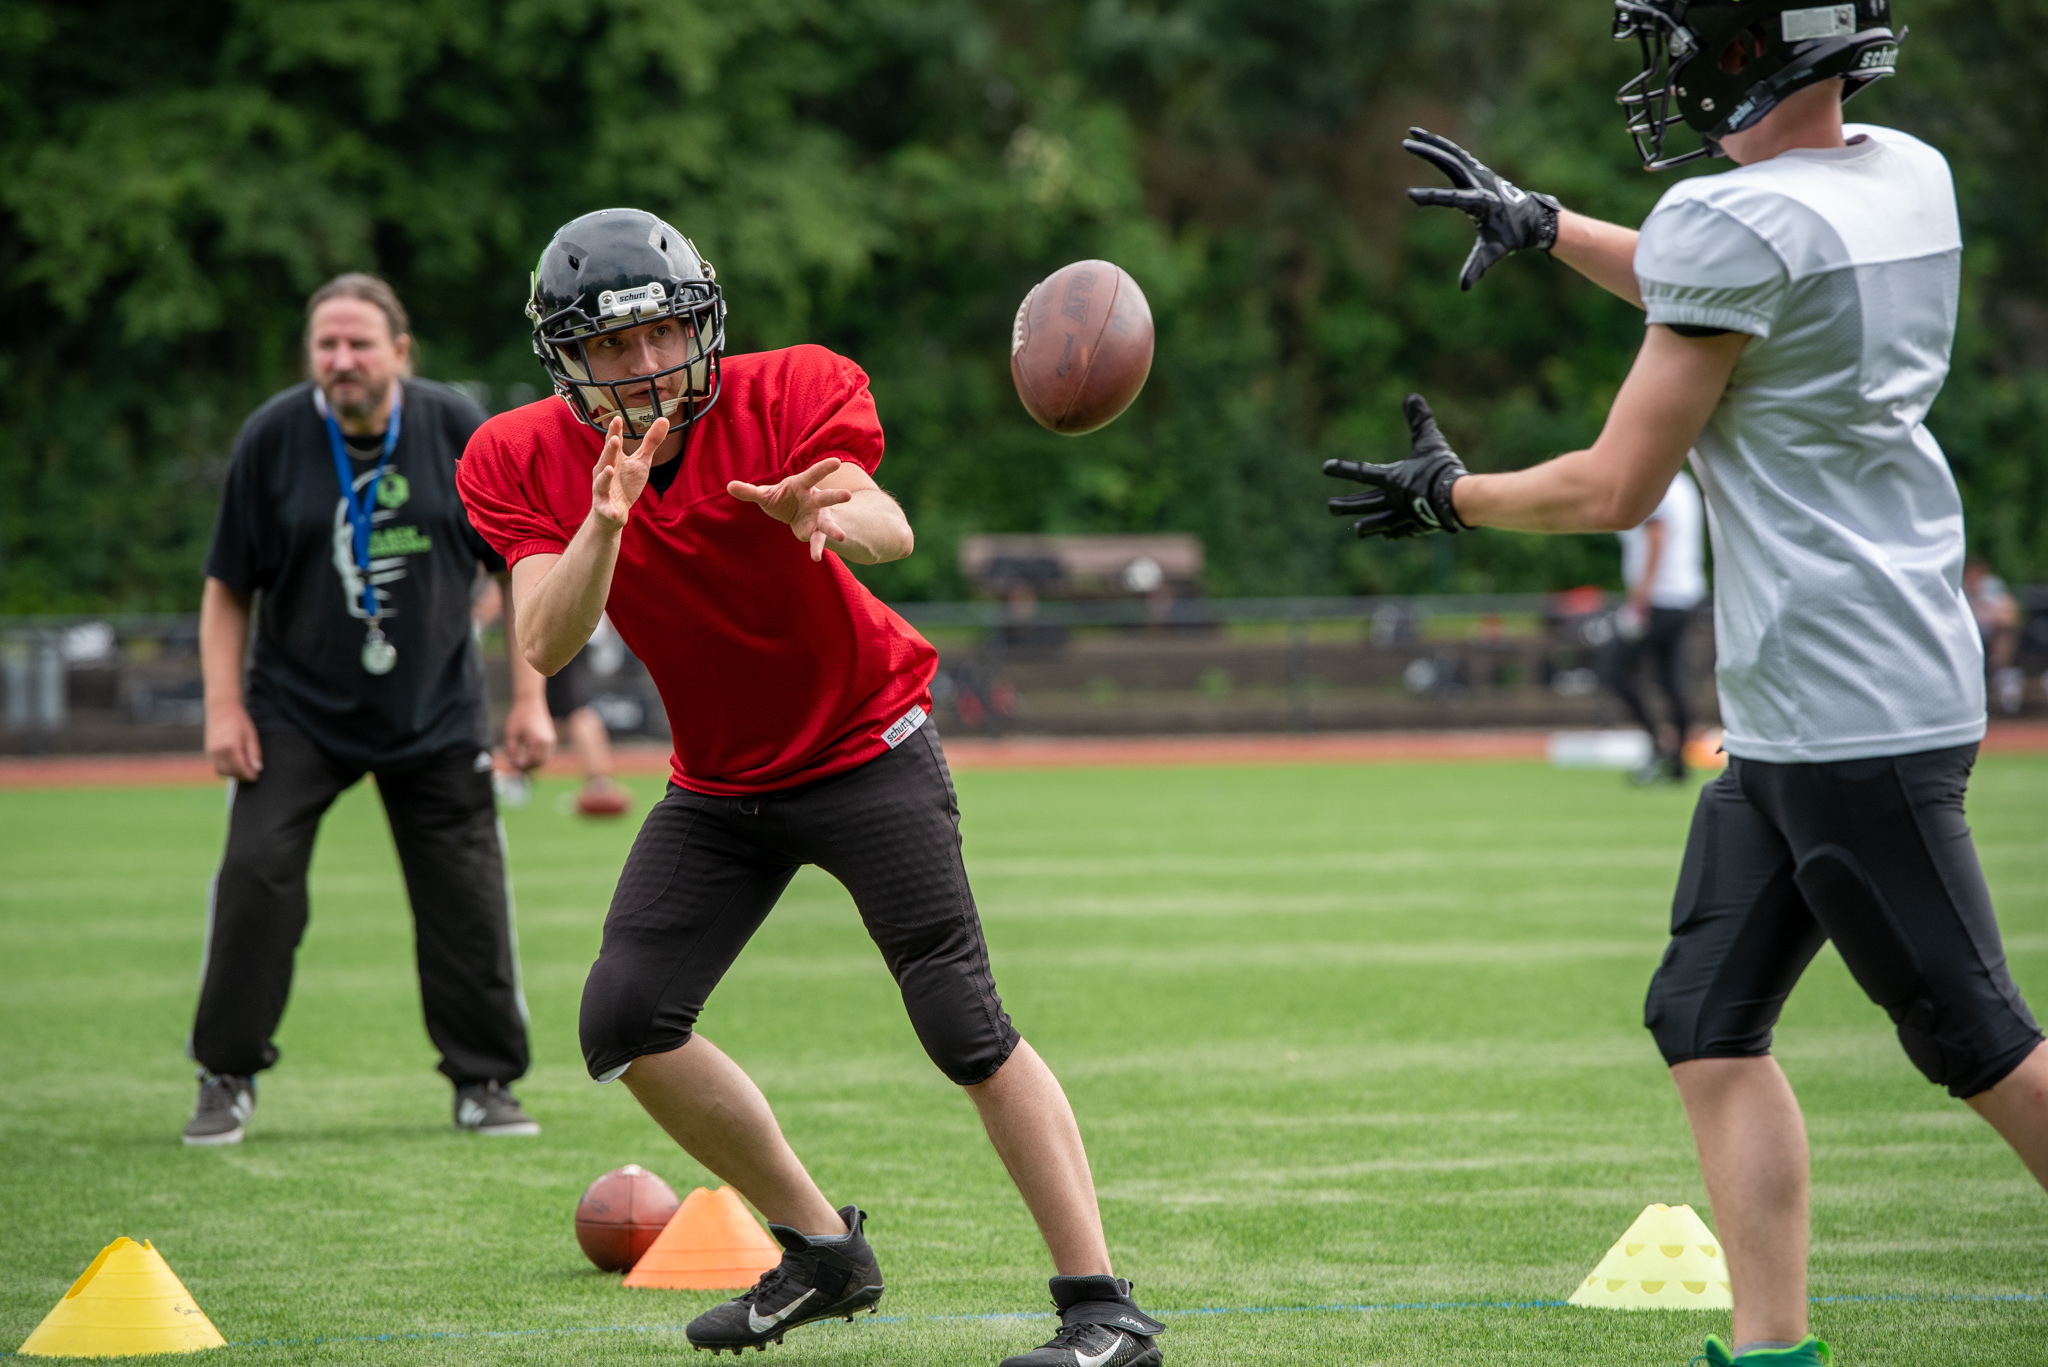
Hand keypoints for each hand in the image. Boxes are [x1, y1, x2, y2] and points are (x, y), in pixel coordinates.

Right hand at [205, 702, 262, 781]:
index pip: (240, 768)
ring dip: (233, 774)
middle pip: (230, 773)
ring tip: (244, 769)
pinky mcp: (208, 751)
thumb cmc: (239, 720)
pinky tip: (235, 763)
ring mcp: (211, 752)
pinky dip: (226, 769)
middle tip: (252, 774)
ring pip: (222, 772)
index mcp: (230, 746)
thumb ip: (254, 753)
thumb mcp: (252, 735)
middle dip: (242, 776)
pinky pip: (217, 766)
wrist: (221, 708)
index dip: (250, 775)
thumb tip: (257, 769)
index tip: (256, 777)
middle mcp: (218, 751)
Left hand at [501, 695, 555, 772]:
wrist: (530, 701)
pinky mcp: (552, 738)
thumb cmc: (519, 716)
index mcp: (538, 741)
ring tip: (521, 760)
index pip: (531, 761)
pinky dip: (538, 757)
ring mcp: (552, 740)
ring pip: (544, 759)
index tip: (511, 763)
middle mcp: (548, 742)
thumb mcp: (511, 735)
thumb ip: (512, 751)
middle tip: (516, 765)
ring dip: (534, 763)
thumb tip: (513, 763)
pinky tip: (528, 754)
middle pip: (539, 763)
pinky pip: (546, 753)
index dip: (521, 766)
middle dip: (528, 767)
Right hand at [590, 415, 667, 530]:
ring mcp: (603, 490)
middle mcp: (605, 472)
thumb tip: (664, 419)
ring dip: (605, 476)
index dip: (615, 431)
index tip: (617, 419)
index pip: (613, 443)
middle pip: (606, 459)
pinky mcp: (605, 507)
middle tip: (614, 439)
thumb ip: (650, 442)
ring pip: (602, 482)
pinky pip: (606, 509)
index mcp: (614, 459)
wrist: (613, 512)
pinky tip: (614, 511)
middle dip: (609, 450)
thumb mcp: (641, 461)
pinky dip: (609, 510)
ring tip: (610, 470)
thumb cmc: (625, 483)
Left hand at [727, 457, 856, 561]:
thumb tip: (729, 486)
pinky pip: (817, 540)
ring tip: (841, 537)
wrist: (794, 514)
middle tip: (847, 496)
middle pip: (827, 498)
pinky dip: (816, 548)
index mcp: (803, 485)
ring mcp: (819, 516)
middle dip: (837, 497)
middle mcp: (815, 500)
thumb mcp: (765, 495)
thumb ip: (749, 491)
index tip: (836, 462)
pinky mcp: (815, 531)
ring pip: (827, 522)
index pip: (813, 475)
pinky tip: (816, 558)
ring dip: (834, 529)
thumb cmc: (782, 498)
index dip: (824, 468)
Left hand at [1324, 394, 1469, 538]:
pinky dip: (1394, 531)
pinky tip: (1387, 533)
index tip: (1325, 467)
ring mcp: (1404, 516)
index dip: (1342, 468)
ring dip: (1368, 525)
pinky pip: (1402, 529)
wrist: (1457, 499)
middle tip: (1329, 507)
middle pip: (1365, 503)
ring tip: (1356, 529)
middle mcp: (1393, 499)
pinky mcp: (1418, 526)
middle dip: (1347, 505)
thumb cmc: (1440, 468)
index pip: (1361, 472)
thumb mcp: (1430, 440)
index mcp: (1392, 479)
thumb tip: (1411, 396)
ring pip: (1380, 521)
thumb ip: (1419, 420)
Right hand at [1403, 127, 1559, 289]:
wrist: (1532, 219)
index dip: (1430, 197)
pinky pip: (1457, 155)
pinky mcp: (1478, 171)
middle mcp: (1479, 182)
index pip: (1451, 198)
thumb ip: (1477, 266)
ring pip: (1452, 153)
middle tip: (1405, 144)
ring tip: (1411, 132)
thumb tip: (1464, 287)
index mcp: (1481, 202)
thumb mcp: (1493, 252)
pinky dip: (1442, 146)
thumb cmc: (1511, 236)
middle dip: (1427, 152)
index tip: (1410, 195)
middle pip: (1449, 162)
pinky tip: (1429, 140)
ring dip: (1432, 142)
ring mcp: (1480, 173)